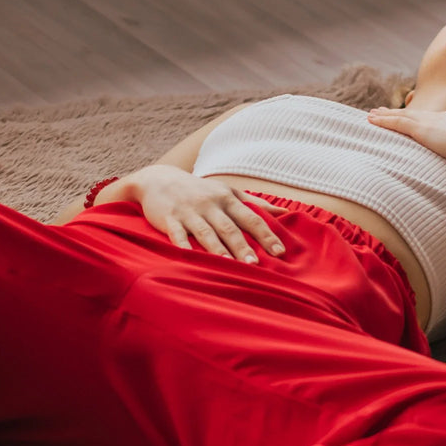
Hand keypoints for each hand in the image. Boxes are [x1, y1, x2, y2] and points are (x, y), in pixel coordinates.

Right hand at [129, 165, 289, 262]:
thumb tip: (285, 213)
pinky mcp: (170, 220)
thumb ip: (255, 204)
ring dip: (218, 250)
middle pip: (230, 228)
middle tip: (255, 264)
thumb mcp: (227, 191)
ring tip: (229, 265)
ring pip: (206, 233)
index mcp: (227, 199)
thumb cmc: (200, 190)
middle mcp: (210, 205)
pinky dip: (184, 247)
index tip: (280, 251)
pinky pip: (178, 235)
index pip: (251, 218)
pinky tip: (190, 259)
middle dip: (243, 246)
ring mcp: (189, 213)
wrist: (159, 179)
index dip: (266, 235)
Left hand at [367, 107, 445, 177]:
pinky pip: (398, 123)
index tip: (413, 120)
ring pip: (404, 117)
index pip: (438, 121)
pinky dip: (384, 121)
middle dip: (400, 114)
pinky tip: (371, 120)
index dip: (423, 121)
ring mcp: (436, 122)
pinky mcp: (424, 130)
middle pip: (418, 115)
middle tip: (384, 112)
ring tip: (372, 115)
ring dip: (387, 116)